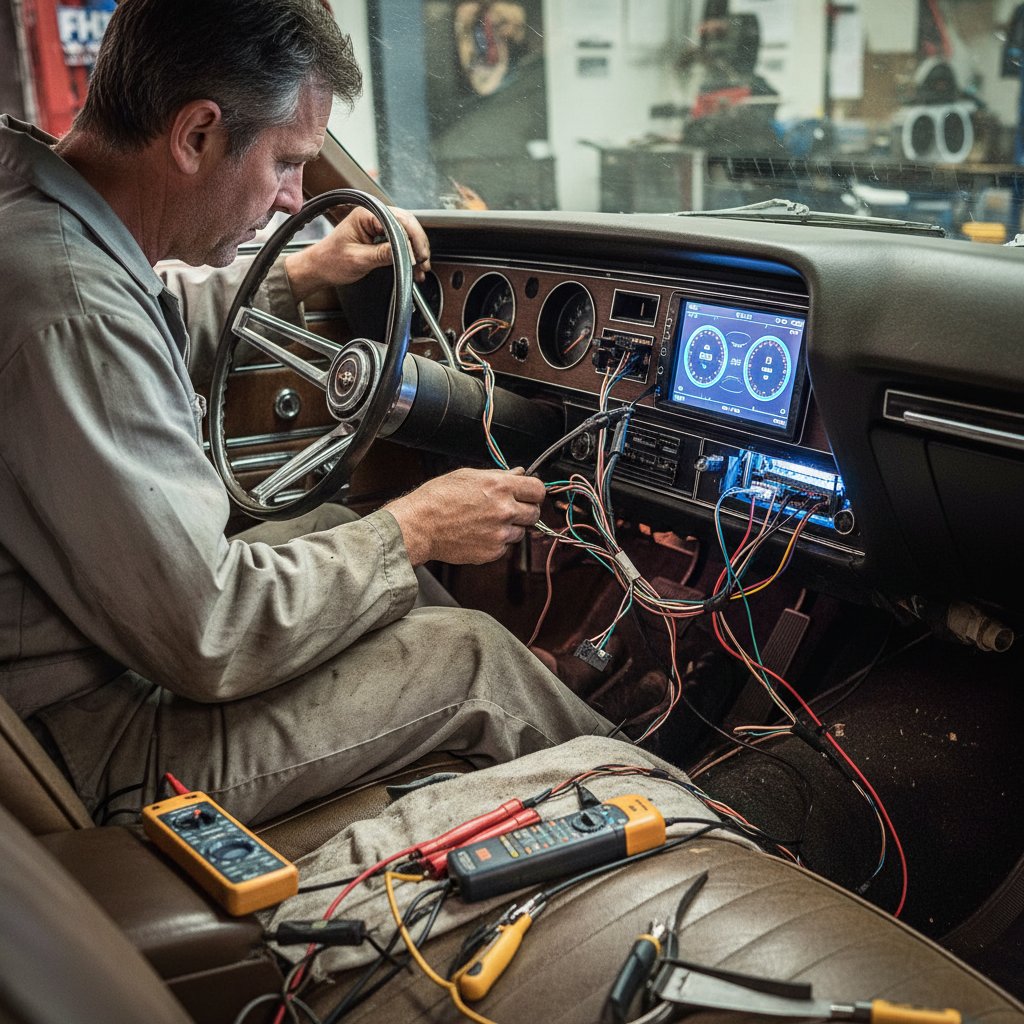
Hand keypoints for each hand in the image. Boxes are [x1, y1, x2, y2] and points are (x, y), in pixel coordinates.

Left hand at [284, 205, 430, 301]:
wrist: (319, 269)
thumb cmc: (331, 261)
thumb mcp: (358, 259)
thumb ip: (382, 254)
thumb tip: (405, 253)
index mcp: (366, 215)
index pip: (398, 221)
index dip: (411, 240)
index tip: (416, 257)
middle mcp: (373, 216)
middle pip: (406, 224)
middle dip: (418, 244)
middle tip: (423, 262)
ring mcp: (377, 225)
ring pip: (406, 233)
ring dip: (416, 250)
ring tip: (421, 268)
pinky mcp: (379, 236)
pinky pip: (400, 242)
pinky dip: (409, 254)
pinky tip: (413, 267)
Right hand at [384, 467, 545, 565]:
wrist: (420, 526)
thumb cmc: (438, 498)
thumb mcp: (468, 476)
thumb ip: (498, 475)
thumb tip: (518, 473)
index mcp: (500, 487)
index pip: (538, 489)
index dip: (534, 492)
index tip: (530, 494)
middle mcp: (504, 510)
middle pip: (535, 513)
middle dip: (526, 510)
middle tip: (510, 509)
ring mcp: (500, 533)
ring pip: (521, 531)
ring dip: (510, 527)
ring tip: (486, 522)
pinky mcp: (493, 551)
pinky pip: (505, 546)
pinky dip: (497, 541)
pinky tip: (478, 533)